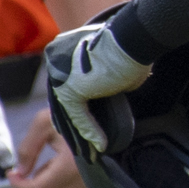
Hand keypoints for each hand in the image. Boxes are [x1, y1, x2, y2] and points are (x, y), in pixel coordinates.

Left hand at [8, 106, 93, 187]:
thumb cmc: (76, 116)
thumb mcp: (45, 123)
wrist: (111, 119)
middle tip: (33, 165)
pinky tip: (66, 172)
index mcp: (70, 167)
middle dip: (33, 185)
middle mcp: (84, 183)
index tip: (12, 174)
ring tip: (53, 166)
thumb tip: (20, 171)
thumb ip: (28, 148)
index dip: (20, 185)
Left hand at [45, 20, 148, 150]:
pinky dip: (90, 131)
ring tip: (90, 151)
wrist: (133, 36)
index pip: (64, 83)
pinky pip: (78, 116)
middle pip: (60, 100)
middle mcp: (55, 60)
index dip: (74, 106)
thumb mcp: (112, 62)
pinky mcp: (70, 88)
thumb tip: (112, 91)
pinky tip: (100, 144)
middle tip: (80, 143)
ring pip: (67, 113)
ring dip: (79, 135)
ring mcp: (59, 74)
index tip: (83, 123)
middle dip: (70, 125)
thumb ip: (104, 78)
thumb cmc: (131, 46)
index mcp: (62, 48)